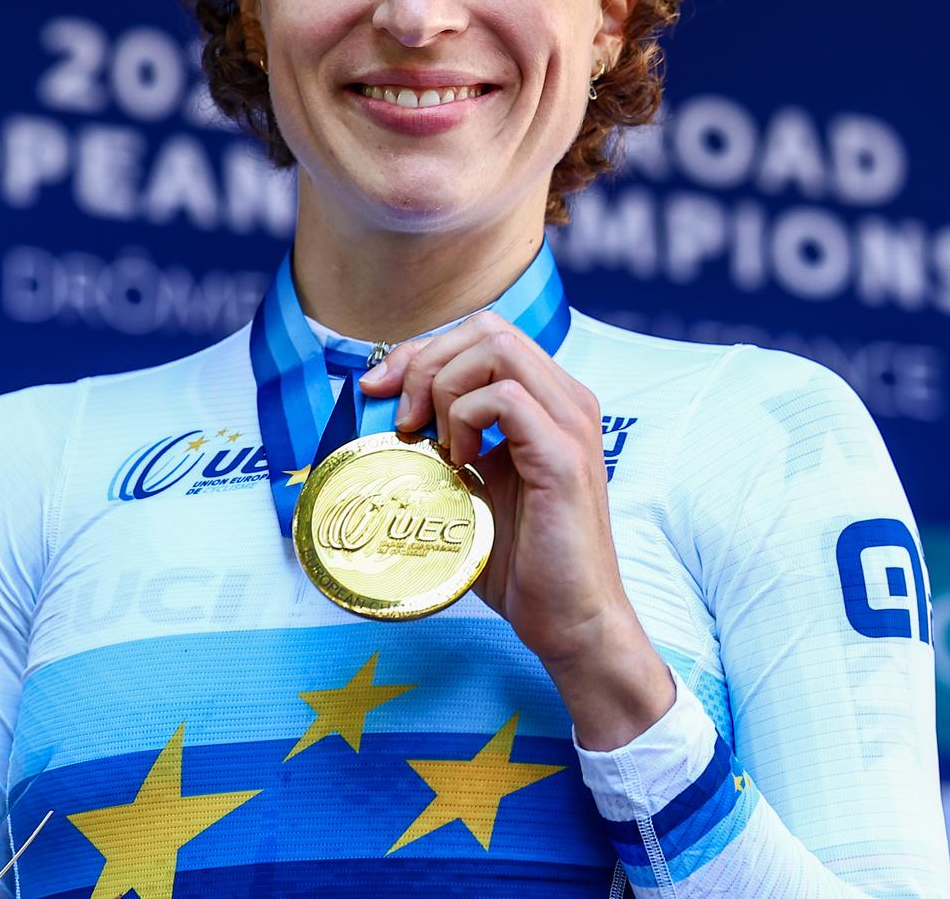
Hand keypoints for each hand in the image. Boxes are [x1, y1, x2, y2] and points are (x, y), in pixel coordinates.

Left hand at [359, 311, 673, 747]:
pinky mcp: (565, 457)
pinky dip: (465, 419)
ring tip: (433, 441)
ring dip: (444, 386)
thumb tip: (380, 420)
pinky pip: (505, 398)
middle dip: (425, 359)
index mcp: (548, 400)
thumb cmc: (521, 561)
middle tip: (399, 416)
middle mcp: (567, 400)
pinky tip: (458, 462)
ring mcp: (571, 424)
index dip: (423, 349)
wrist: (570, 620)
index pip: (483, 334)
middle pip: (488, 328)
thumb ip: (442, 447)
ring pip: (497, 349)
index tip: (379, 389)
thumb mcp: (471, 487)